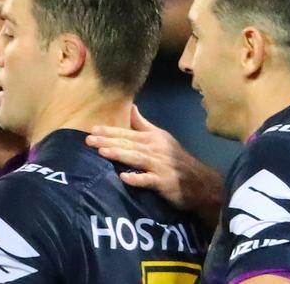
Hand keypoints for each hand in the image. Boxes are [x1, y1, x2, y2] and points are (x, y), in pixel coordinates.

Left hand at [86, 105, 223, 228]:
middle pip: (129, 143)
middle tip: (89, 139)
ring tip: (102, 152)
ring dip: (119, 154)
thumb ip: (143, 125)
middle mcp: (155, 149)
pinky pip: (148, 180)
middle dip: (108, 140)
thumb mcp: (161, 138)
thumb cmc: (176, 159)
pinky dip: (137, 178)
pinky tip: (123, 177)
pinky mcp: (164, 182)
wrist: (199, 181)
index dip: (110, 130)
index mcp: (152, 138)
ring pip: (136, 158)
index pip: (128, 132)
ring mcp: (159, 165)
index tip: (92, 129)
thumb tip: (130, 108)